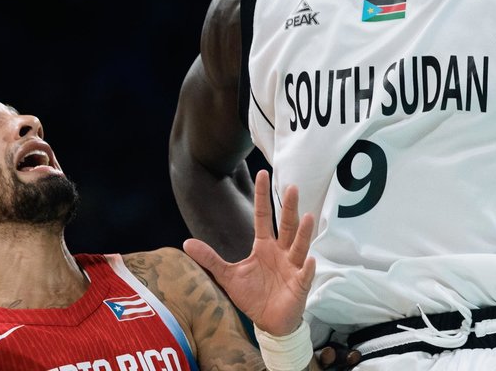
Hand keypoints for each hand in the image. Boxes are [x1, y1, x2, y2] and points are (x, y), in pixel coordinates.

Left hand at [183, 168, 314, 336]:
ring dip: (303, 232)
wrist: (269, 323)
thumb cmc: (253, 296)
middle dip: (289, 207)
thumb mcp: (228, 275)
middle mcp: (281, 252)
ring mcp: (292, 267)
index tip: (262, 173)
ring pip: (299, 246)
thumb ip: (211, 258)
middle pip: (286, 226)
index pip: (263, 216)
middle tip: (291, 187)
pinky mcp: (299, 285)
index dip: (262, 196)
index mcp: (264, 246)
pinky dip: (307, 268)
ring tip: (307, 216)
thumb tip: (186, 243)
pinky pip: (304, 275)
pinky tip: (309, 259)